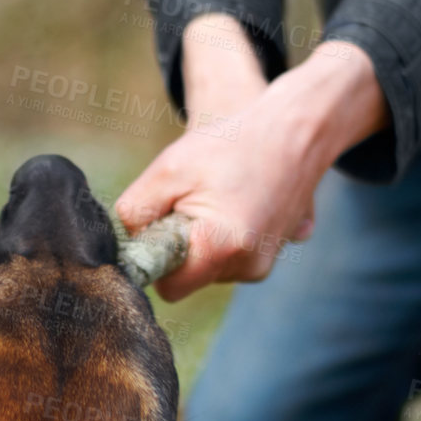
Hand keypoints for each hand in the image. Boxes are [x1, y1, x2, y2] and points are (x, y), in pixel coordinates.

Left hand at [116, 18, 387, 301]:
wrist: (294, 132)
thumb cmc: (230, 144)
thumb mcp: (169, 169)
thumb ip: (135, 212)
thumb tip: (126, 244)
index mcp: (222, 247)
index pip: (169, 288)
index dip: (157, 259)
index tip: (160, 226)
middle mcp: (249, 266)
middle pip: (191, 278)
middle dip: (181, 246)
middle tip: (192, 201)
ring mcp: (264, 264)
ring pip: (210, 268)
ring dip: (203, 240)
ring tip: (217, 197)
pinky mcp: (271, 256)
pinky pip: (230, 259)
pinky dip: (224, 237)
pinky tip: (234, 203)